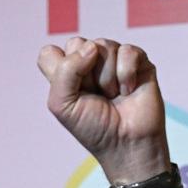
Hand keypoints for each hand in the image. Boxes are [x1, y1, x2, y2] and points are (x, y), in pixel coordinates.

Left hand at [37, 37, 169, 183]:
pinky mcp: (138, 60)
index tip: (71, 91)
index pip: (50, 52)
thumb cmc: (92, 128)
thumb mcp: (62, 104)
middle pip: (77, 43)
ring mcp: (113, 60)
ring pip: (102, 45)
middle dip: (85, 74)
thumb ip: (65, 72)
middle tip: (94, 95)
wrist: (126, 144)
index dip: (59, 68)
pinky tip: (128, 90)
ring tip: (112, 96)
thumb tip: (92, 47)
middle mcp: (88, 63)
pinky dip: (126, 74)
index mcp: (65, 73)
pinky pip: (127, 51)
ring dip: (106, 78)